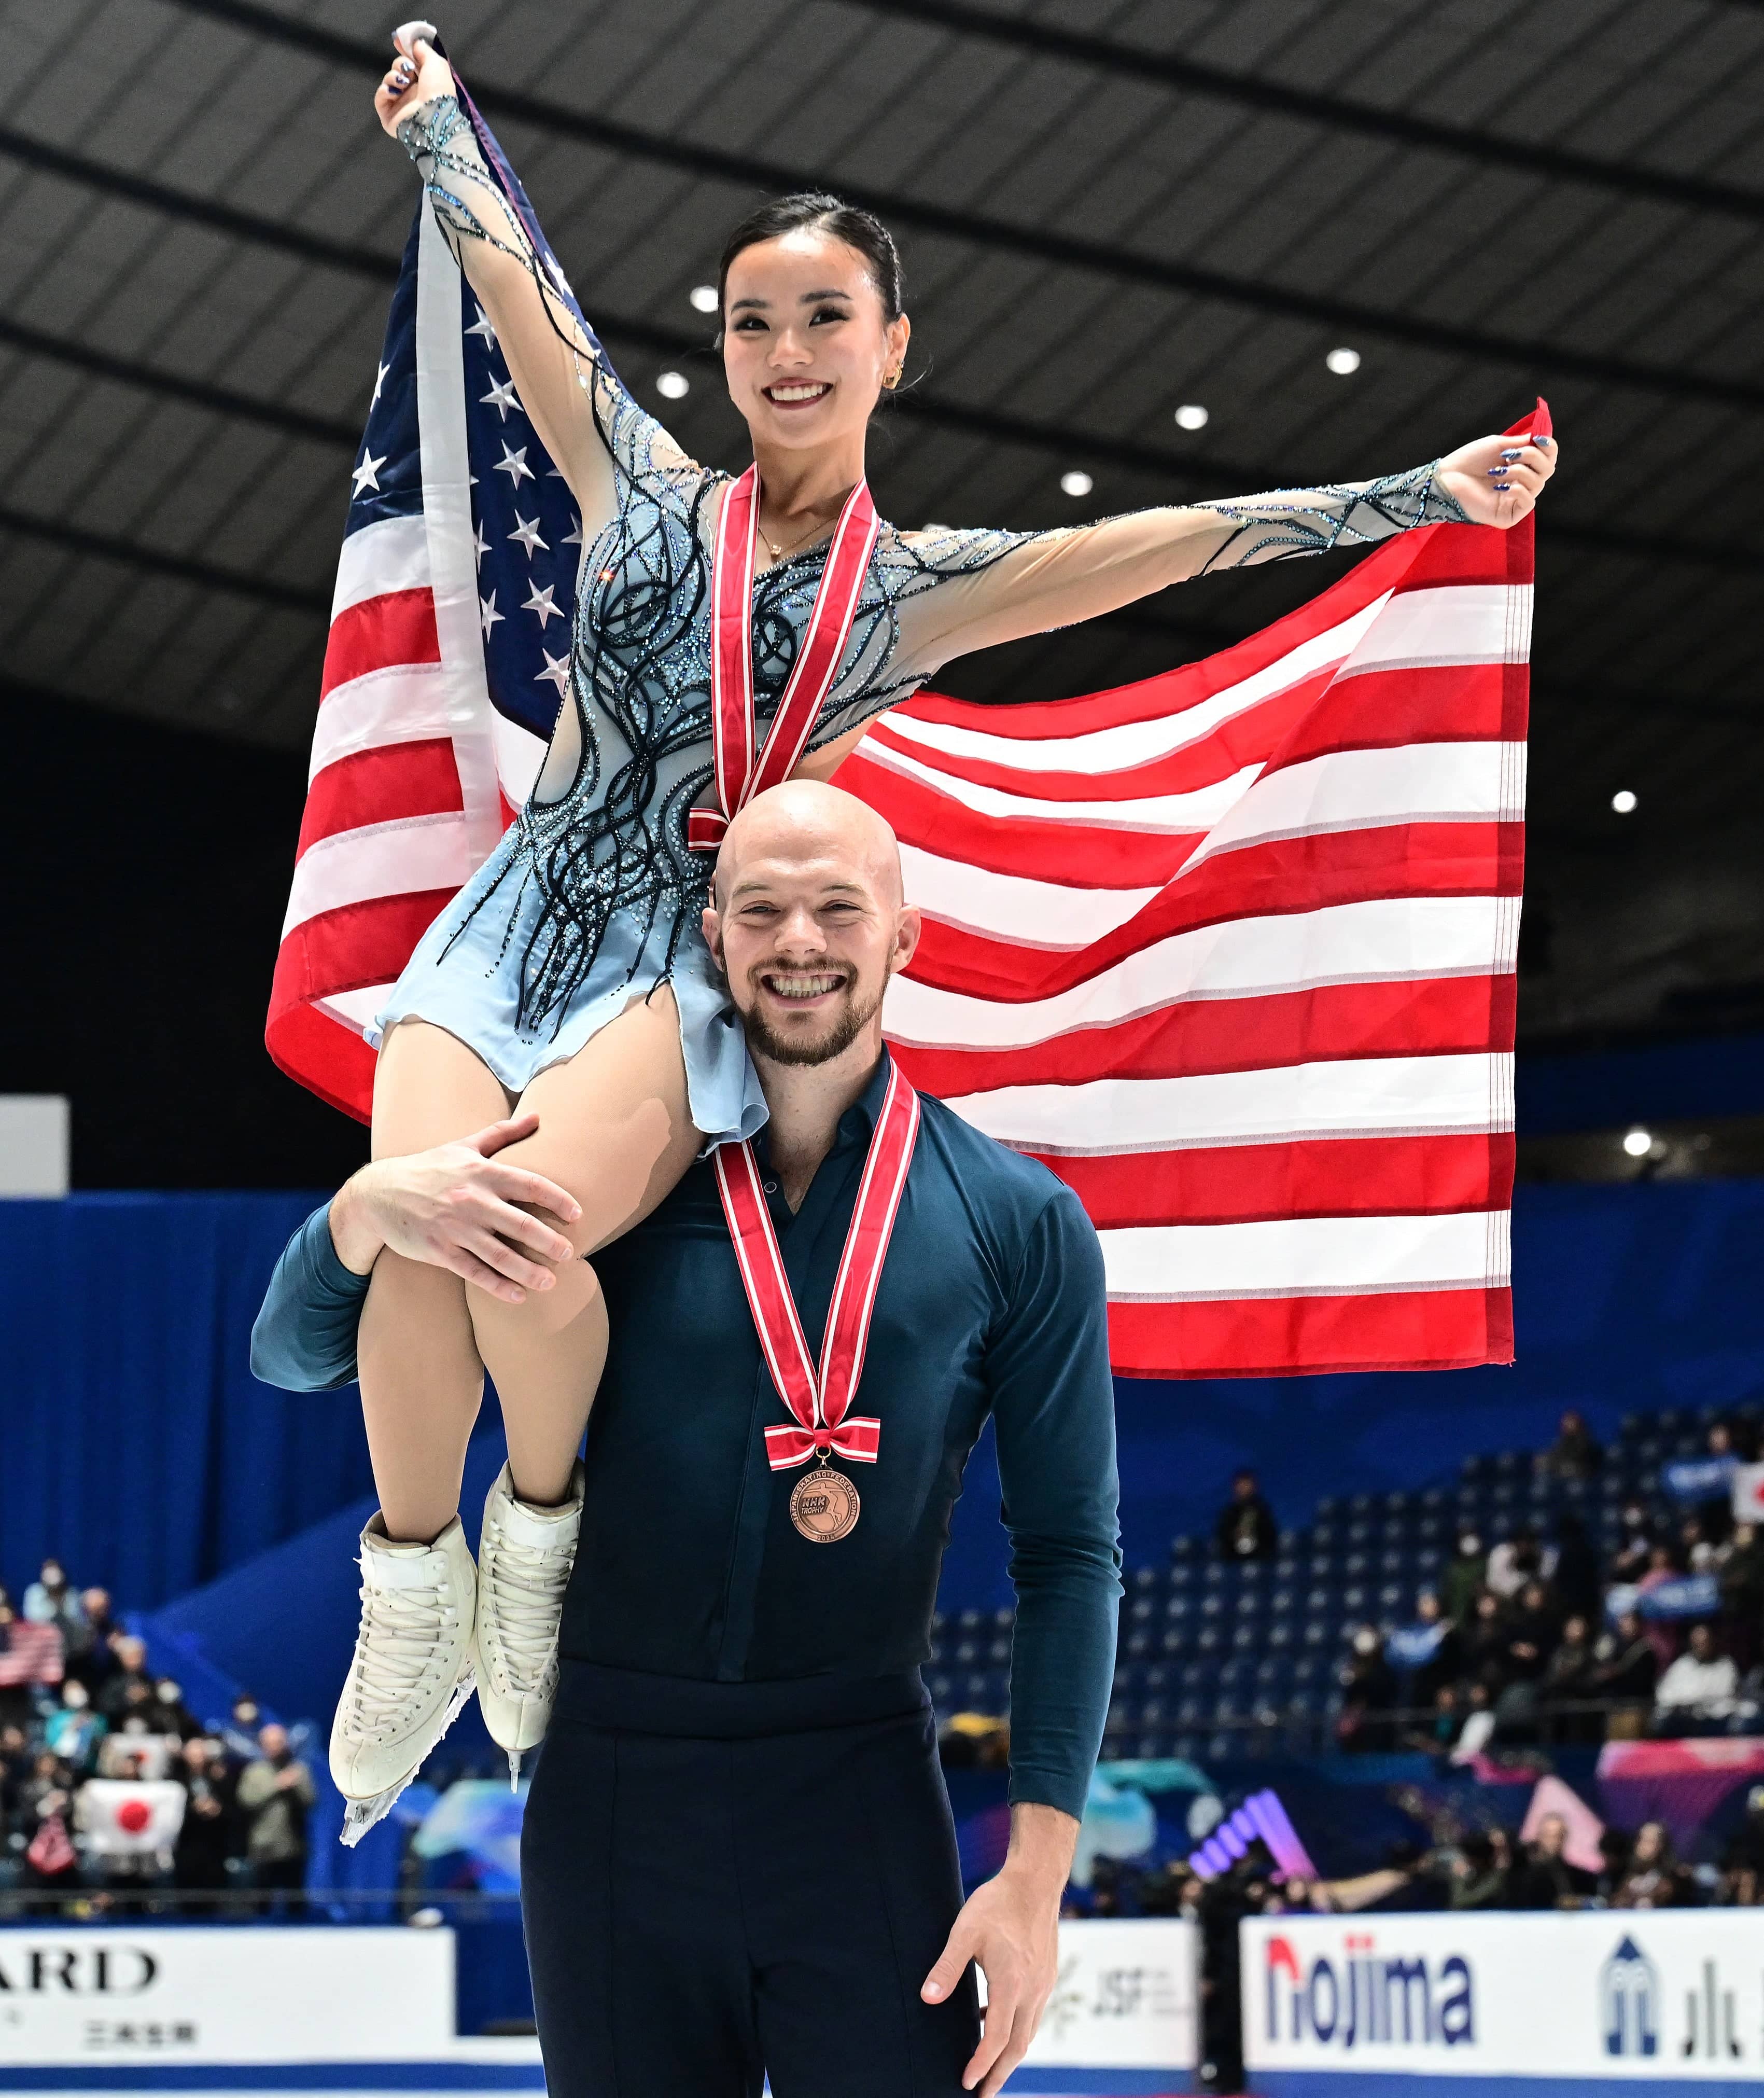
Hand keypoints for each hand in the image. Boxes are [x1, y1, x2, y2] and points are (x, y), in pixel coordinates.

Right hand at [329, 1112, 582, 1303]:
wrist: (378, 1193)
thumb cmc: (428, 1168)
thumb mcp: (464, 1145)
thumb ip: (503, 1133)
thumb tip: (539, 1115)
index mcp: (482, 1172)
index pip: (529, 1184)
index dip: (557, 1199)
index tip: (577, 1214)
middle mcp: (472, 1200)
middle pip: (519, 1224)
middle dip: (548, 1241)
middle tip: (570, 1253)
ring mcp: (455, 1228)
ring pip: (499, 1254)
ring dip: (527, 1270)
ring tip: (551, 1281)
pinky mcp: (439, 1250)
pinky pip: (473, 1271)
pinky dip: (497, 1285)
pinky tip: (518, 1296)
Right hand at [374, 26, 454, 138]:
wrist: (431, 115)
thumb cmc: (438, 91)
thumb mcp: (436, 63)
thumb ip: (423, 50)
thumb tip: (412, 42)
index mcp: (425, 83)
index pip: (410, 64)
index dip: (404, 52)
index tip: (398, 41)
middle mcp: (412, 94)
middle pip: (397, 69)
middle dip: (399, 64)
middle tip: (407, 69)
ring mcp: (400, 105)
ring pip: (387, 80)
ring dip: (393, 76)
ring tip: (403, 83)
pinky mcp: (389, 115)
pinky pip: (379, 96)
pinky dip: (385, 90)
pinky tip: (394, 93)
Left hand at [923, 1821, 1066, 2097]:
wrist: (1036, 1879)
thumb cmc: (997, 1903)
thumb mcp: (964, 1931)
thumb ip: (946, 1967)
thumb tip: (927, 1999)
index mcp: (1012, 1984)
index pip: (996, 2038)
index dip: (980, 2064)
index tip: (966, 2084)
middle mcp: (1033, 1990)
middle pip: (1018, 2046)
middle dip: (1000, 2074)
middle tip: (983, 2095)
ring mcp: (1043, 1983)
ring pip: (1028, 2032)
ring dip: (1010, 2055)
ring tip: (991, 2068)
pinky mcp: (1047, 1974)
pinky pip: (1033, 2013)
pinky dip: (1016, 2028)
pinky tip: (995, 2020)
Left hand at [1434, 427, 1557, 527]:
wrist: (1447, 478)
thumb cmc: (1468, 461)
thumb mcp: (1499, 445)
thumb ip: (1522, 443)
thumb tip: (1540, 438)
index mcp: (1521, 467)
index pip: (1547, 459)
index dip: (1549, 448)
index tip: (1537, 438)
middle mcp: (1521, 484)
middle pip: (1547, 470)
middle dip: (1532, 457)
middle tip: (1511, 455)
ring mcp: (1515, 501)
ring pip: (1538, 484)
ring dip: (1520, 472)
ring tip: (1497, 471)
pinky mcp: (1508, 516)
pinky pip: (1529, 502)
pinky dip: (1518, 490)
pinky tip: (1501, 486)